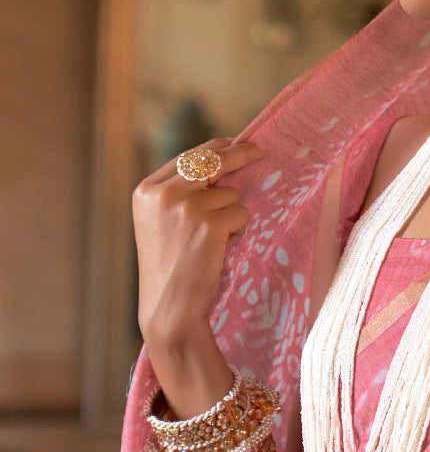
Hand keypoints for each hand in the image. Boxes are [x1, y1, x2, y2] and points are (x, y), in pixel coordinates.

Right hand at [133, 137, 266, 352]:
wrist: (168, 308)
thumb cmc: (171, 269)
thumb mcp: (162, 224)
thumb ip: (182, 194)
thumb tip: (222, 166)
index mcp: (146, 190)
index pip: (188, 156)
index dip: (216, 149)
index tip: (236, 143)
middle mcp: (163, 193)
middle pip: (212, 160)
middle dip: (241, 153)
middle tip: (262, 149)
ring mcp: (185, 206)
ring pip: (231, 194)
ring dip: (231, 217)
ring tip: (210, 243)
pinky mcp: (208, 223)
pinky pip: (240, 214)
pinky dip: (237, 232)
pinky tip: (218, 250)